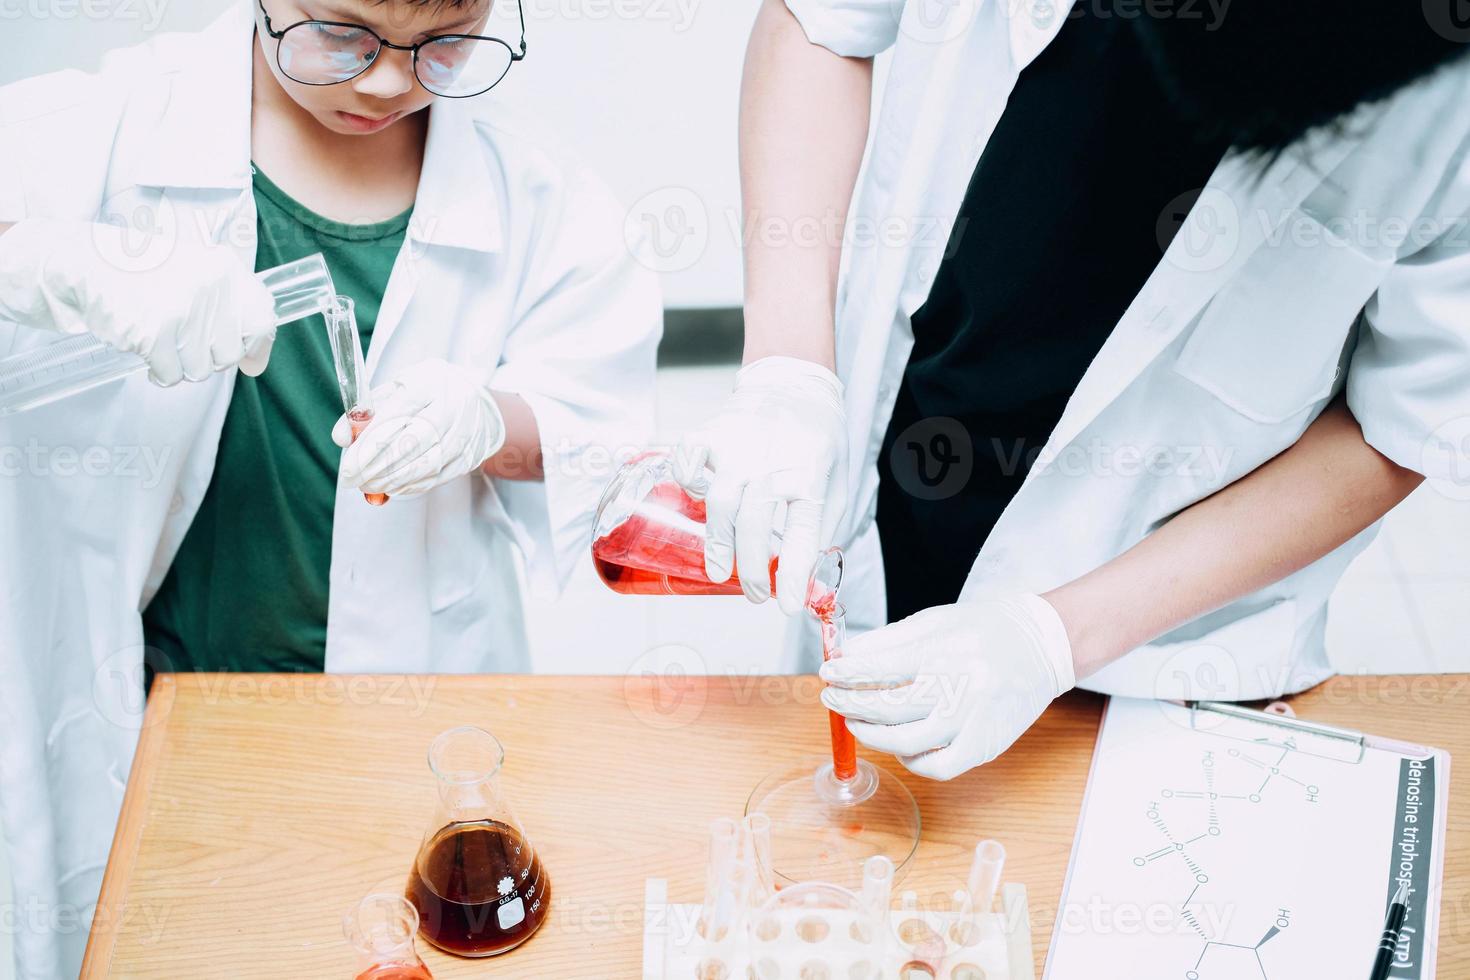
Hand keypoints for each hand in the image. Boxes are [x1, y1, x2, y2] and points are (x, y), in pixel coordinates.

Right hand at [0, 219, 276, 384]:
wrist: (85, 263)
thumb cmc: (142, 271)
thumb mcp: (194, 273)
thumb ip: (229, 311)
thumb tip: (255, 365)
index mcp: (224, 269)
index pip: (263, 317)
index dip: (258, 345)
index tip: (250, 362)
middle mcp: (210, 288)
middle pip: (229, 352)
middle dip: (207, 356)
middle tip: (182, 341)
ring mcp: (184, 312)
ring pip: (202, 368)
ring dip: (180, 363)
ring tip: (161, 339)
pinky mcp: (155, 333)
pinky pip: (172, 374)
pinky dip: (159, 370)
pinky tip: (145, 350)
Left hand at [334, 358, 506, 497]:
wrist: (479, 402)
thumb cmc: (429, 393)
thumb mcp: (397, 389)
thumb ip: (366, 411)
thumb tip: (341, 438)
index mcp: (429, 383)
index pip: (394, 417)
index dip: (368, 446)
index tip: (348, 467)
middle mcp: (451, 406)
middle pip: (409, 444)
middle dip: (376, 468)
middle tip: (354, 480)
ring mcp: (464, 433)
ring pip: (424, 465)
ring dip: (392, 481)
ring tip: (369, 485)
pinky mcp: (470, 455)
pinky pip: (437, 476)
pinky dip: (411, 486)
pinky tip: (393, 487)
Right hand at [672, 356, 845, 613]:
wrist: (794, 383)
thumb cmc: (817, 440)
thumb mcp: (837, 482)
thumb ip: (822, 526)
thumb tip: (806, 578)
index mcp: (809, 476)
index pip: (802, 533)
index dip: (792, 573)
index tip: (786, 604)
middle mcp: (771, 463)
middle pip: (755, 523)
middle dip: (752, 568)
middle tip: (756, 595)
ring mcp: (737, 448)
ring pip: (720, 500)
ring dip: (718, 542)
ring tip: (720, 571)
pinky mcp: (711, 435)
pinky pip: (689, 460)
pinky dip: (686, 480)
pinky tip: (693, 498)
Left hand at [819, 595, 1075, 779]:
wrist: (1043, 645)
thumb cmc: (984, 630)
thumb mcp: (934, 621)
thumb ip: (888, 640)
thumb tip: (846, 656)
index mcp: (944, 650)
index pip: (880, 668)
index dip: (846, 673)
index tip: (827, 673)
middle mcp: (959, 687)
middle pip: (887, 708)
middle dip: (849, 705)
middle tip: (832, 699)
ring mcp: (974, 721)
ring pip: (905, 743)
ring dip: (870, 735)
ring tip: (855, 722)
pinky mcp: (986, 745)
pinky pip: (938, 767)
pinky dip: (911, 760)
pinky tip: (899, 746)